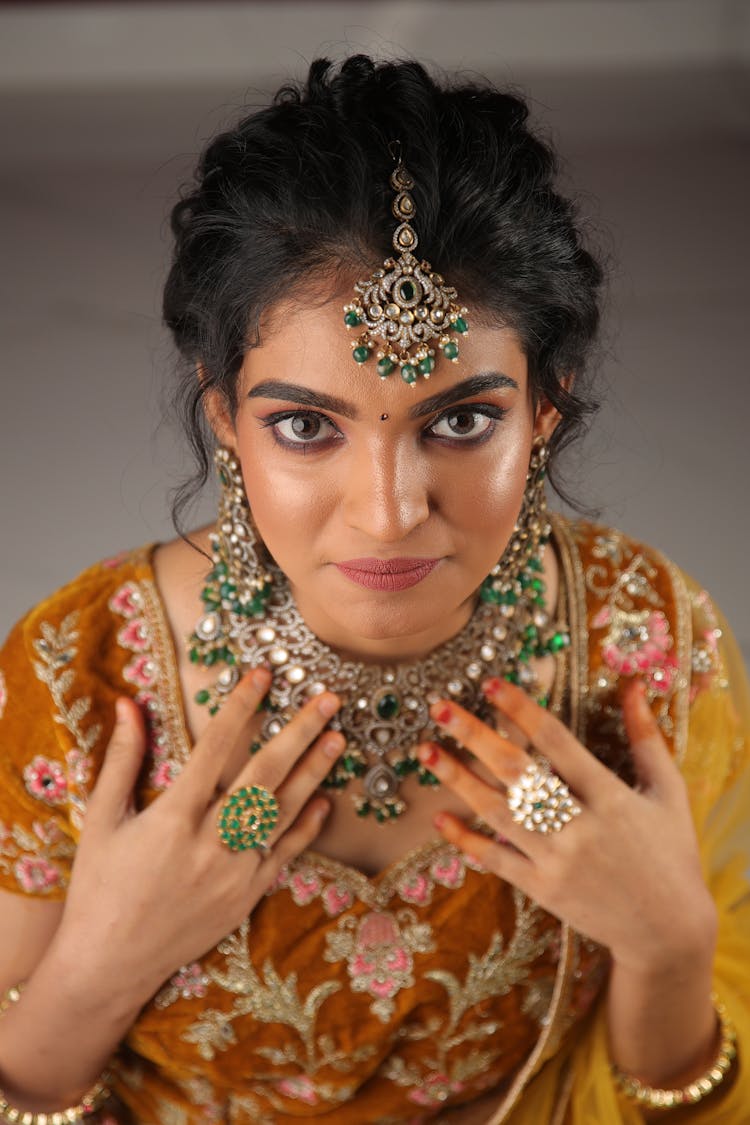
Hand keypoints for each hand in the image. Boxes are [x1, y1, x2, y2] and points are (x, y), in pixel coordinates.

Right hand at [51, 668, 343, 1007]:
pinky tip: (324, 801)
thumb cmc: (99, 886)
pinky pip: (285, 855)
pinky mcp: (246, 898)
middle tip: (328, 701)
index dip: (240, 708)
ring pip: (282, 813)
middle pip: (263, 777)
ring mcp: (233, 873)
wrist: (108, 964)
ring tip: (338, 739)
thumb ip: (121, 759)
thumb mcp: (101, 819)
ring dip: (313, 773)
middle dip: (299, 733)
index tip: (262, 676)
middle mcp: (209, 844)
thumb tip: (131, 704)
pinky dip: (306, 827)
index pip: (214, 749)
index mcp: (172, 819)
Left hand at [417, 678, 716, 972]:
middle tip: (440, 708)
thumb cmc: (670, 854)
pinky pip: (496, 859)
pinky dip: (465, 839)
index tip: (492, 684)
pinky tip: (438, 818)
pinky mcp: (542, 890)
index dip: (523, 710)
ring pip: (497, 813)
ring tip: (425, 750)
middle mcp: (580, 827)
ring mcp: (557, 861)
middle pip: (517, 773)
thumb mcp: (668, 794)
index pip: (558, 742)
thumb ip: (647, 739)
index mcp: (611, 797)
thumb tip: (631, 687)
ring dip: (457, 780)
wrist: (668, 932)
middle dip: (475, 736)